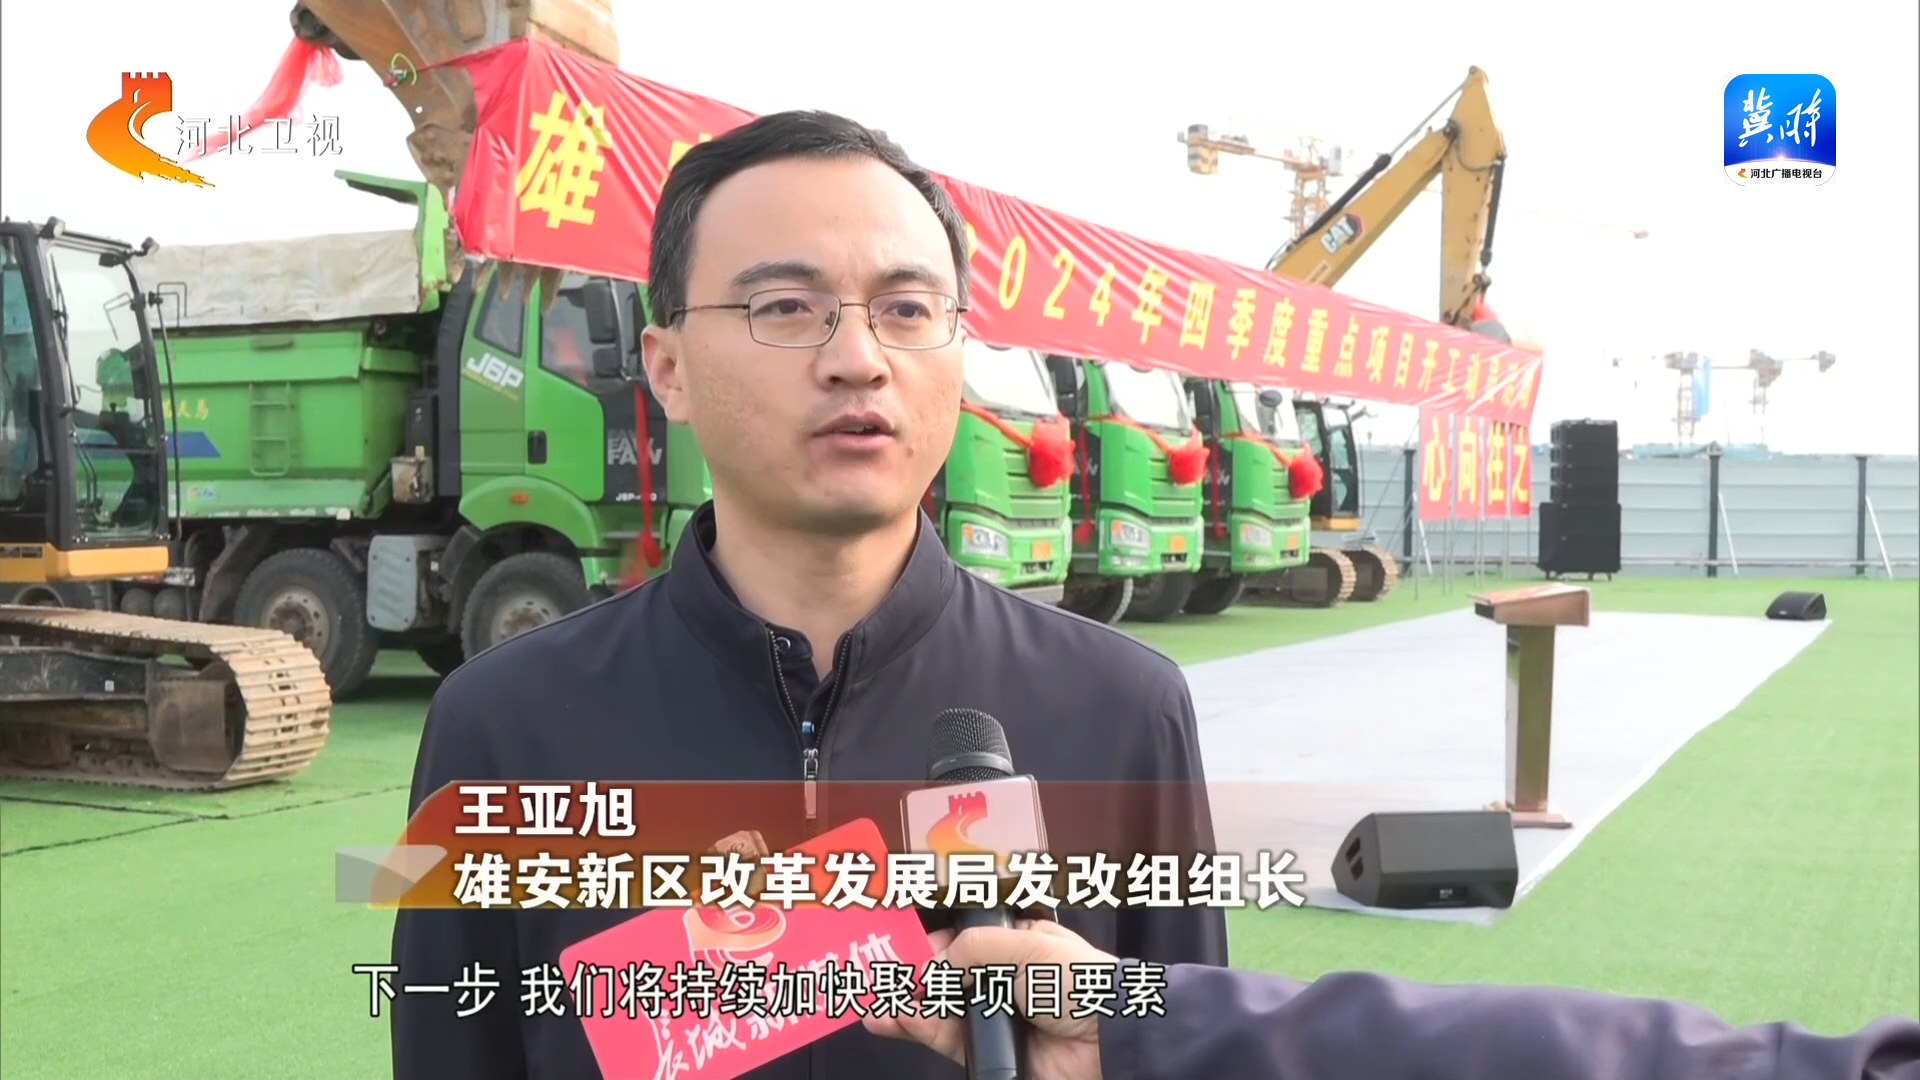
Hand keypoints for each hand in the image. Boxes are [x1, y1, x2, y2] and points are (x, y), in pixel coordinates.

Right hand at [863, 918, 1110, 1079]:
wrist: (1111, 1043)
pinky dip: (919, 1030)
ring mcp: (995, 1019)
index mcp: (1019, 943)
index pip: (965, 941)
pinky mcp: (990, 1054)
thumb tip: (935, 961)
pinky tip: (896, 1020)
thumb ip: (975, 947)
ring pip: (940, 1010)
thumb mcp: (1029, 945)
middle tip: (876, 976)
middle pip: (946, 977)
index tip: (909, 948)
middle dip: (911, 977)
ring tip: (876, 1003)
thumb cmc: (1080, 982)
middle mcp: (1003, 980)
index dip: (935, 944)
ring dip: (906, 1005)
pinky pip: (947, 1041)